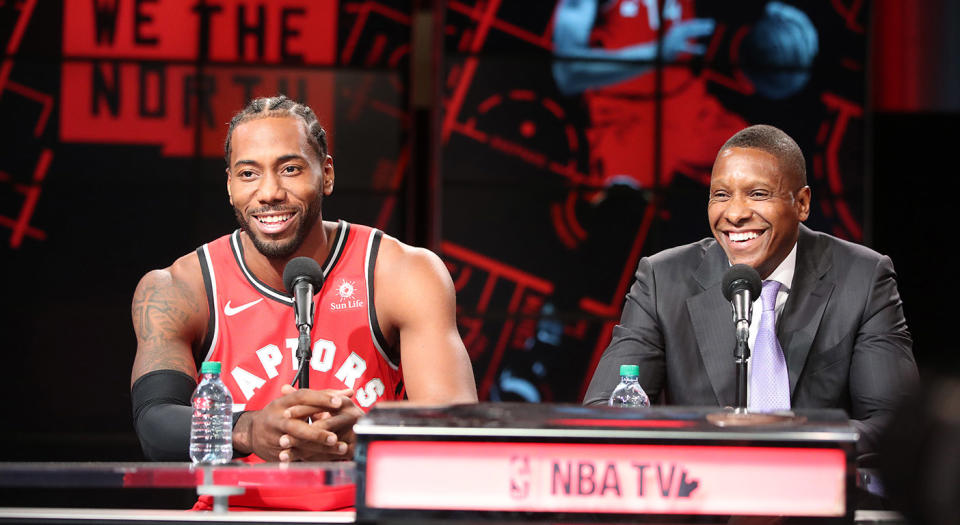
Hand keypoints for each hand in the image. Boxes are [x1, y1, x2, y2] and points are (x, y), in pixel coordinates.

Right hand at [235, 386, 355, 461]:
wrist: (251, 431)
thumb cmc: (280, 412)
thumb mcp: (296, 400)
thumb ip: (324, 396)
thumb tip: (349, 392)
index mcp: (283, 403)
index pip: (302, 397)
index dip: (321, 399)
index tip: (339, 402)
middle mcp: (277, 419)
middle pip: (297, 426)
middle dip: (318, 432)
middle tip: (336, 437)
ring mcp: (275, 437)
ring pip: (298, 445)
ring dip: (320, 448)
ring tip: (340, 449)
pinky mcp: (275, 452)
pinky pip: (295, 456)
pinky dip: (311, 460)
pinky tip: (328, 462)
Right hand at [661, 18, 714, 60]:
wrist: (652, 55)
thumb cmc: (665, 49)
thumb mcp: (675, 39)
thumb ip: (684, 35)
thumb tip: (698, 31)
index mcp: (676, 29)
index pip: (690, 24)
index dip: (700, 23)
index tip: (710, 22)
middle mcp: (675, 32)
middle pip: (691, 26)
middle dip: (702, 25)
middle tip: (712, 25)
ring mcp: (674, 39)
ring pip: (689, 32)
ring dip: (700, 30)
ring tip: (710, 30)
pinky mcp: (674, 48)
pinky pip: (687, 48)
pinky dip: (695, 48)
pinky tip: (703, 50)